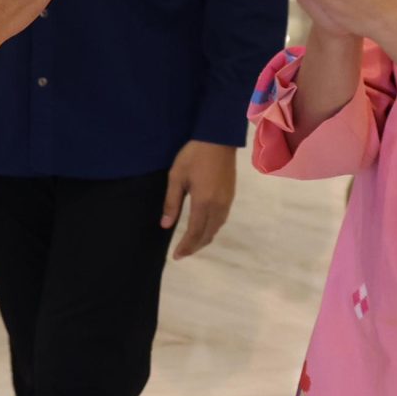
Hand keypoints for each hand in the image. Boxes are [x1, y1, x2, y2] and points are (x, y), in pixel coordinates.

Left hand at [163, 140, 237, 259]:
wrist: (218, 139)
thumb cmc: (193, 156)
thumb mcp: (176, 177)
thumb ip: (172, 202)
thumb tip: (166, 225)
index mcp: (203, 202)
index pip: (194, 232)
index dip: (185, 246)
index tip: (176, 256)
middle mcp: (218, 206)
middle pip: (207, 234)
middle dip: (194, 247)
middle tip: (182, 254)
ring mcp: (227, 201)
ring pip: (216, 228)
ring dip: (204, 239)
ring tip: (192, 244)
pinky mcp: (230, 196)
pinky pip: (221, 220)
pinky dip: (212, 229)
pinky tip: (204, 228)